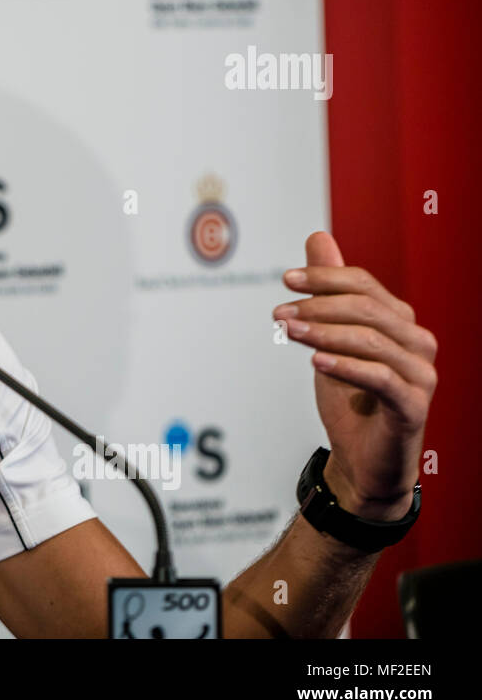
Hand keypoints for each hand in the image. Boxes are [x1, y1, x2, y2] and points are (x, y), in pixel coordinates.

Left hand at [272, 232, 436, 521]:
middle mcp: (417, 343)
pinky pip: (380, 379)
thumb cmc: (349, 401)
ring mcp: (420, 375)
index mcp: (399, 322)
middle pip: (367, 308)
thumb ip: (327, 291)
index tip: (286, 279)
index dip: (325, 278)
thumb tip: (318, 237)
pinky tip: (316, 362)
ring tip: (288, 333)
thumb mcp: (329, 340)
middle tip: (279, 313)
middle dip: (318, 306)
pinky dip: (346, 366)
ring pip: (371, 341)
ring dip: (323, 333)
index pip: (364, 285)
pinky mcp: (413, 407)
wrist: (361, 462)